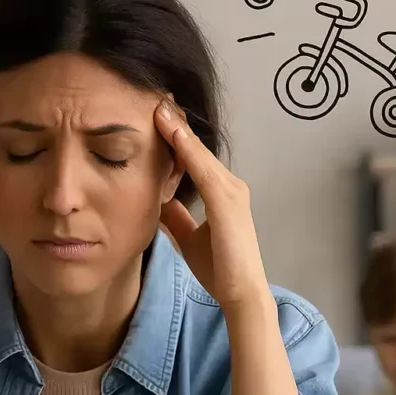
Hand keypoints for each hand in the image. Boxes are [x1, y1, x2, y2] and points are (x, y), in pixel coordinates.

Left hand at [154, 101, 269, 308]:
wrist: (241, 293)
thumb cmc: (220, 268)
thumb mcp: (190, 237)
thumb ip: (176, 218)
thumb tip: (158, 203)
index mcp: (222, 194)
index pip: (195, 159)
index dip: (176, 138)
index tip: (155, 118)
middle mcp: (230, 187)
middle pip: (198, 150)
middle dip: (177, 126)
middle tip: (154, 101)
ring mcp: (232, 192)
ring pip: (200, 155)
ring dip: (180, 131)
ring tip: (159, 108)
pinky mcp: (228, 203)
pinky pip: (204, 170)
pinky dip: (188, 150)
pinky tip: (172, 133)